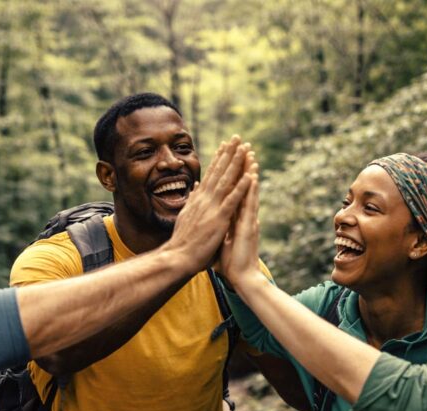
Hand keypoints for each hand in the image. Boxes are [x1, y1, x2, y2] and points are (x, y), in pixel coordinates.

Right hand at [166, 136, 255, 271]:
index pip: (210, 175)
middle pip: (219, 172)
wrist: (177, 258)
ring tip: (245, 149)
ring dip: (237, 164)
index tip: (225, 145)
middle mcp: (205, 199)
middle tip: (238, 137)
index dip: (219, 159)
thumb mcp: (186, 216)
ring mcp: (211, 208)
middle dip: (229, 153)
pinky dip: (241, 187)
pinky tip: (249, 176)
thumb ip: (192, 201)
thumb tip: (196, 187)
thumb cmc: (182, 242)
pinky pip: (232, 200)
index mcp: (199, 200)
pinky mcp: (218, 219)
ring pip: (226, 181)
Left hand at [220, 167, 264, 290]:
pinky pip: (250, 205)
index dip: (233, 178)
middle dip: (242, 168)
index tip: (231, 162)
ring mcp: (248, 220)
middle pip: (242, 188)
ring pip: (249, 192)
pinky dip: (251, 190)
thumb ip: (224, 228)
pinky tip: (252, 176)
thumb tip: (218, 220)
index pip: (234, 194)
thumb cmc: (232, 263)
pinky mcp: (249, 227)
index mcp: (236, 220)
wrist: (242, 278)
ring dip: (249, 173)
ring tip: (250, 155)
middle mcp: (244, 217)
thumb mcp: (224, 241)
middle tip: (243, 149)